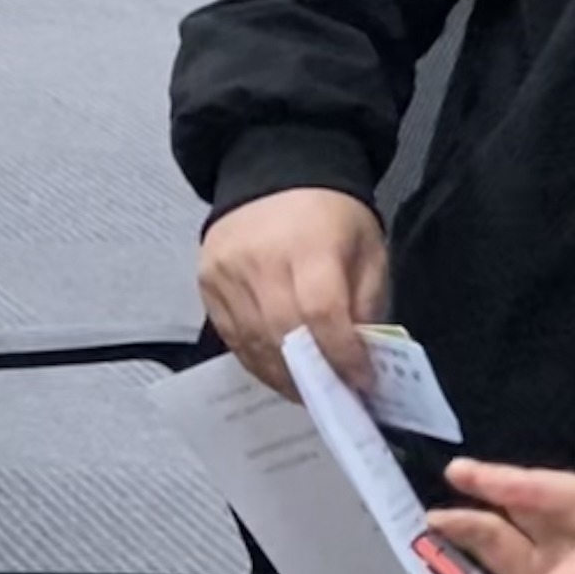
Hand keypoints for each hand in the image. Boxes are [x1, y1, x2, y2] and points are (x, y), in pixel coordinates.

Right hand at [197, 187, 387, 396]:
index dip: (342, 354)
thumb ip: (366, 303)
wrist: (273, 174)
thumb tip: (360, 359)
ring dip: (284, 377)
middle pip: (282, 332)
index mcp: (309, 245)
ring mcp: (226, 271)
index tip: (363, 381)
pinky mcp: (206, 282)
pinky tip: (279, 374)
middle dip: (314, 374)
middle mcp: (259, 259)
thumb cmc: (331, 216)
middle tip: (337, 399)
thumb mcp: (368, 250)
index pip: (321, 311)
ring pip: (253, 340)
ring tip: (310, 394)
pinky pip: (231, 335)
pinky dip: (257, 361)